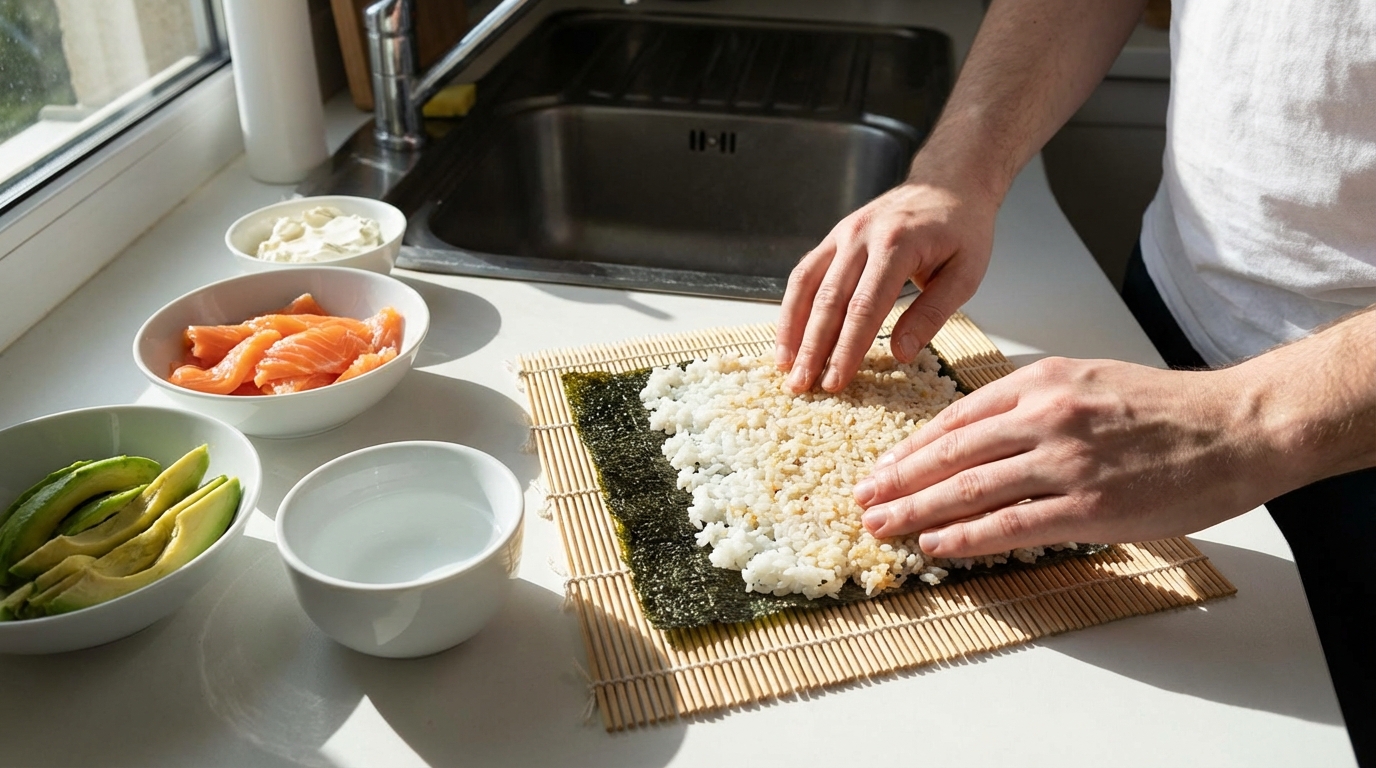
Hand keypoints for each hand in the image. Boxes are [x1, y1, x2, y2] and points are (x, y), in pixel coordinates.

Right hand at [775, 173, 999, 393]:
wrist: (949, 183)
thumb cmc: (962, 230)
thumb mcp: (966, 273)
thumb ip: (933, 314)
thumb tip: (901, 353)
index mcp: (897, 245)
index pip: (864, 308)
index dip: (846, 349)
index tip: (835, 381)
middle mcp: (862, 236)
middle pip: (829, 301)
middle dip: (813, 348)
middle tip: (802, 386)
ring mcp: (843, 234)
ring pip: (807, 286)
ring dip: (793, 329)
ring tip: (785, 367)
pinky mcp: (834, 238)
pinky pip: (805, 274)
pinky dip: (792, 307)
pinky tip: (788, 336)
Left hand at [852, 357, 1285, 557]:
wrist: (1236, 428)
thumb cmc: (1166, 408)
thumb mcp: (1088, 379)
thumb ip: (1032, 401)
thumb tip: (979, 434)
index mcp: (1041, 382)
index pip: (955, 419)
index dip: (911, 449)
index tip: (881, 468)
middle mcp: (1044, 416)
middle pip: (948, 454)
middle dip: (896, 481)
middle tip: (862, 501)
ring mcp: (1064, 462)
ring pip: (968, 489)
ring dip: (915, 512)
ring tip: (881, 527)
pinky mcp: (1088, 506)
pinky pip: (1010, 526)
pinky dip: (965, 538)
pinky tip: (935, 546)